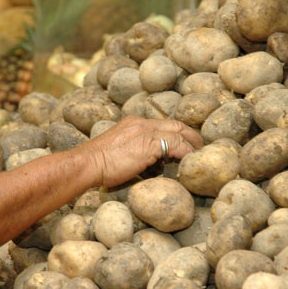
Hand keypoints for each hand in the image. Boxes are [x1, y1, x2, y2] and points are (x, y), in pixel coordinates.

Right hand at [77, 116, 203, 187]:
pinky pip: (178, 145)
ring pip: (180, 132)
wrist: (87, 164)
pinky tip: (191, 163)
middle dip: (191, 136)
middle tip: (200, 149)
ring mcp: (146, 131)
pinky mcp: (150, 144)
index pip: (163, 124)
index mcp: (133, 123)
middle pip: (176, 124)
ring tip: (200, 158)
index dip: (177, 133)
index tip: (186, 145)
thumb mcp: (116, 152)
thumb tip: (145, 166)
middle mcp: (141, 123)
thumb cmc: (96, 166)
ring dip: (193, 145)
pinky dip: (188, 153)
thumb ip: (132, 153)